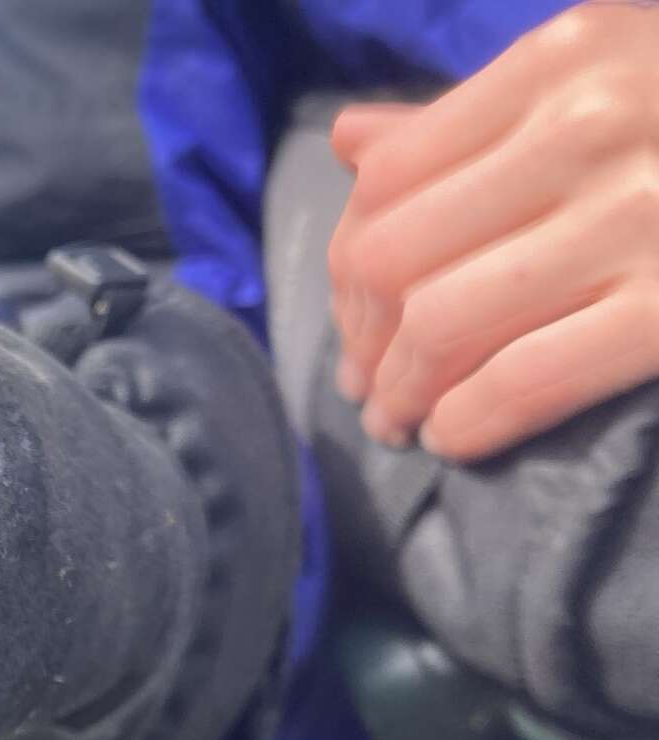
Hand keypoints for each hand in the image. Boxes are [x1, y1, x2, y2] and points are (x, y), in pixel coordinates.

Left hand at [326, 2, 658, 461]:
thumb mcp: (612, 70)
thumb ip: (476, 115)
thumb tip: (353, 142)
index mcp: (565, 61)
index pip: (387, 181)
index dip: (350, 268)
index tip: (359, 318)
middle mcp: (591, 128)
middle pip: (395, 259)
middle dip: (365, 341)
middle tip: (372, 389)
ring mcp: (640, 218)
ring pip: (441, 324)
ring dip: (403, 393)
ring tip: (406, 421)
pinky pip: (525, 378)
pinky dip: (468, 420)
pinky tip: (458, 437)